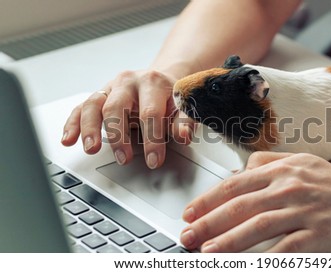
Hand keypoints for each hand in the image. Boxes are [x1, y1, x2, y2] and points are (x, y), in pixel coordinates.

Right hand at [61, 69, 194, 167]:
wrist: (160, 80)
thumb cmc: (170, 97)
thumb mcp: (183, 107)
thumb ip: (184, 122)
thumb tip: (184, 136)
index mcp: (152, 82)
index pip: (150, 112)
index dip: (152, 139)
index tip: (154, 161)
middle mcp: (128, 82)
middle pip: (116, 107)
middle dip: (118, 136)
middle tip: (124, 159)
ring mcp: (110, 88)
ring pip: (93, 105)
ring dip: (89, 129)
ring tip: (91, 149)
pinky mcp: (99, 96)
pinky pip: (81, 108)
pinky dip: (73, 124)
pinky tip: (68, 140)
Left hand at [180, 152, 330, 251]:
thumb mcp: (297, 160)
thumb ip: (265, 162)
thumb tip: (237, 172)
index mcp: (280, 170)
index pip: (235, 185)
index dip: (208, 200)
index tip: (189, 213)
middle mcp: (289, 187)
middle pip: (240, 206)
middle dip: (209, 222)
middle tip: (188, 236)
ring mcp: (304, 210)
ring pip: (258, 226)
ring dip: (229, 240)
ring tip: (207, 251)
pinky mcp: (319, 234)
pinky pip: (286, 248)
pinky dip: (264, 258)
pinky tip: (248, 265)